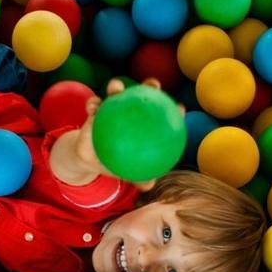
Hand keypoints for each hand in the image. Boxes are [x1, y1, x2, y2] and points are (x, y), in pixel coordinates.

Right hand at [77, 78, 163, 192]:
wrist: (92, 159)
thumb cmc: (116, 163)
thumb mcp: (128, 172)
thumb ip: (139, 177)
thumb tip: (148, 186)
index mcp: (142, 124)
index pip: (161, 114)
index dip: (171, 109)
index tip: (179, 108)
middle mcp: (130, 112)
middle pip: (142, 95)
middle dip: (150, 86)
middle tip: (154, 85)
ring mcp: (112, 109)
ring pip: (116, 93)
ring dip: (116, 87)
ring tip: (116, 89)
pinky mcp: (95, 111)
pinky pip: (93, 105)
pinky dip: (93, 104)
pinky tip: (93, 107)